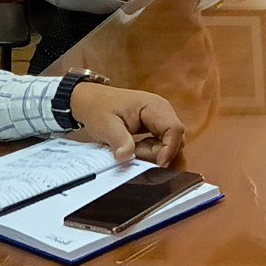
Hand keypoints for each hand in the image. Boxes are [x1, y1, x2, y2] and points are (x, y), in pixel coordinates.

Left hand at [66, 81, 186, 165]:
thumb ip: (119, 140)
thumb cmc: (98, 108)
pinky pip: (162, 143)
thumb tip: (126, 157)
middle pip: (175, 138)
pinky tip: (136, 149)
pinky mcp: (156, 126)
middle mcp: (162, 110)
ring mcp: (160, 118)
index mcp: (153, 106)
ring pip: (170, 143)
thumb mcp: (105, 125)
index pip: (174, 129)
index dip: (170, 148)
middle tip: (135, 155)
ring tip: (133, 151)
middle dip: (159, 153)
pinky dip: (152, 151)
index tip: (157, 164)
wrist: (90, 101)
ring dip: (155, 153)